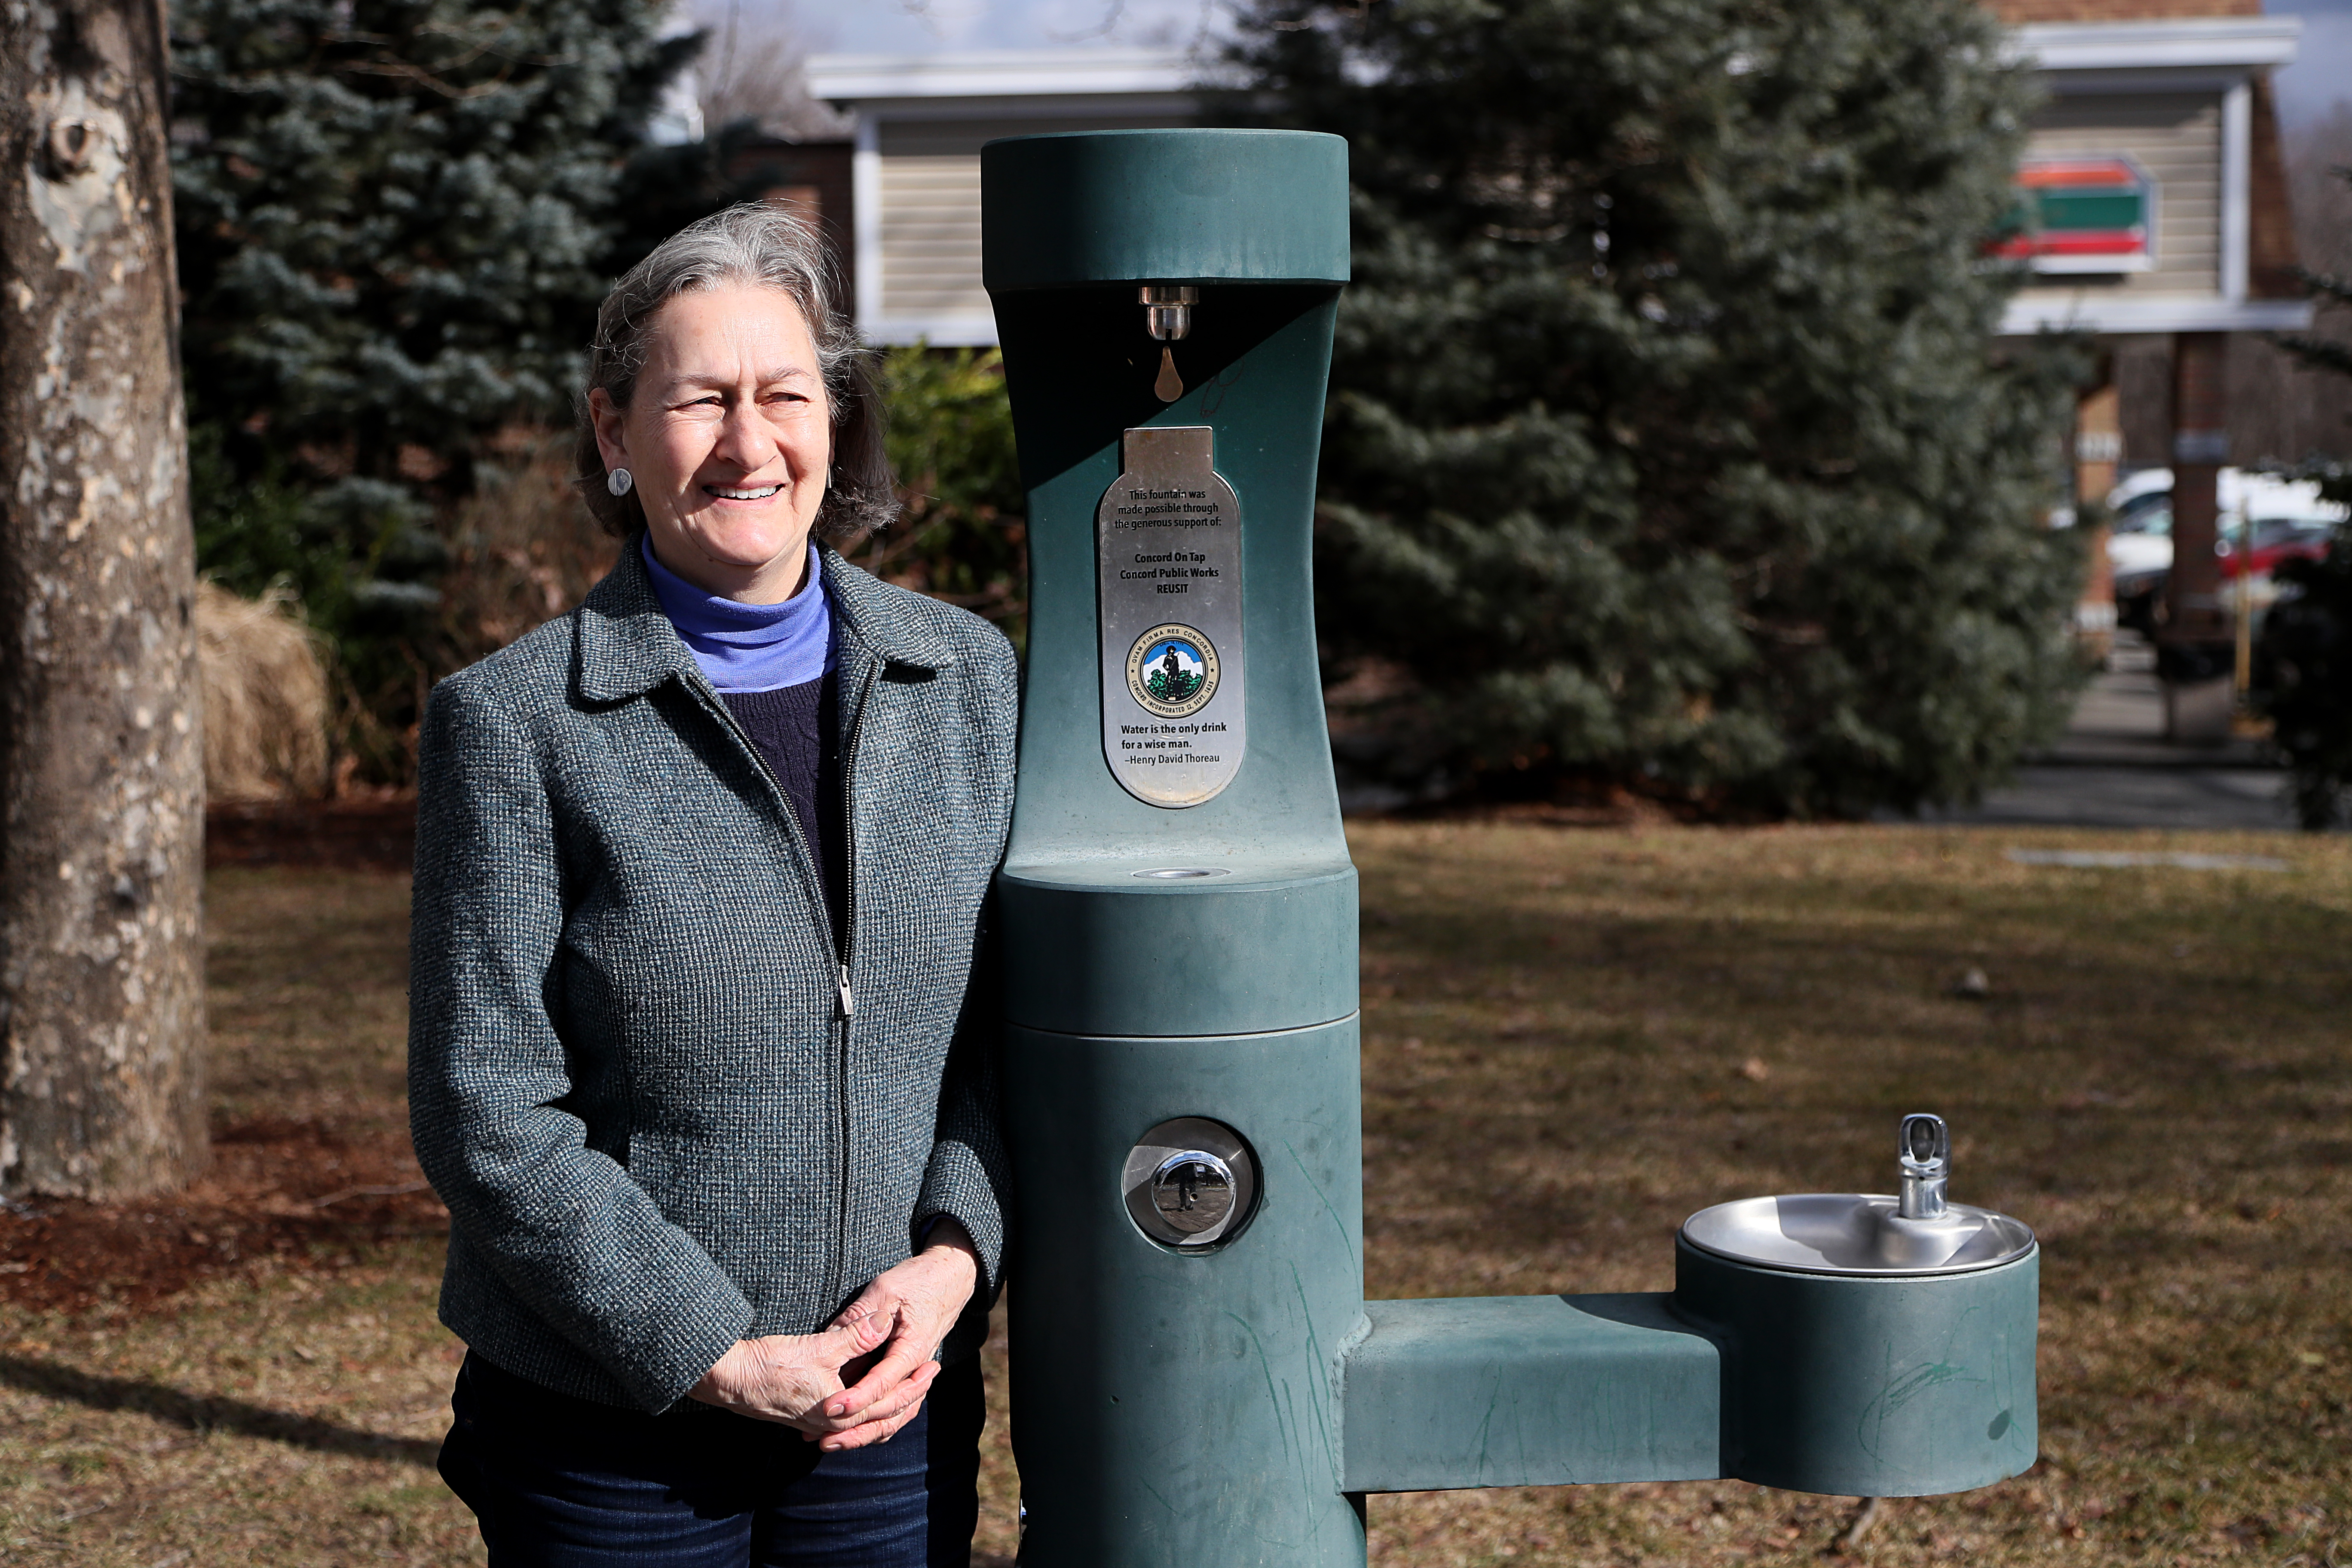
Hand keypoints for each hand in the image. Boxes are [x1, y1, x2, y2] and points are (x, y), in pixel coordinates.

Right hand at [687, 1315, 922, 1436]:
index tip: (933, 1365)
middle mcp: (834, 1424)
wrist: (732, 1381)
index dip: (915, 1383)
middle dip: (910, 1395)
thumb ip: (855, 1335)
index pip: (890, 1402)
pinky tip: (873, 1396)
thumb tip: (885, 1319)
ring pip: (867, 1421)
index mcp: (842, 1411)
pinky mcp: (810, 1417)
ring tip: (910, 1385)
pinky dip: (869, 1410)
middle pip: (883, 1416)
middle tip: (931, 1373)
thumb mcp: (819, 1346)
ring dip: (890, 1405)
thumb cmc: (772, 1364)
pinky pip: (851, 1419)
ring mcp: (821, 1423)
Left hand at [816, 1218, 981, 1451]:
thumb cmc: (918, 1280)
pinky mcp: (907, 1373)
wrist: (950, 1278)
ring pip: (892, 1417)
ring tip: (827, 1443)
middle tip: (821, 1439)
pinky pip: (893, 1408)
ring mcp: (913, 1373)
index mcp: (912, 1348)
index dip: (855, 1398)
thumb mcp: (886, 1289)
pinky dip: (871, 1422)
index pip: (882, 1382)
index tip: (828, 1408)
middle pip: (888, 1411)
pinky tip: (845, 1429)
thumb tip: (832, 1336)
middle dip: (854, 1429)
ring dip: (861, 1433)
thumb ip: (860, 1316)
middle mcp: (915, 1368)